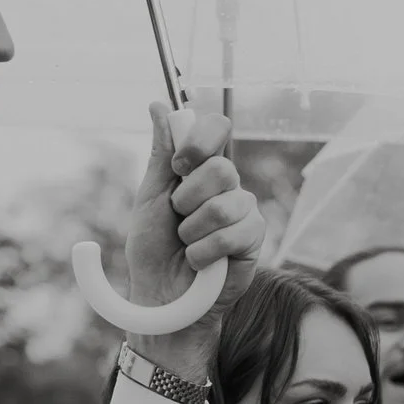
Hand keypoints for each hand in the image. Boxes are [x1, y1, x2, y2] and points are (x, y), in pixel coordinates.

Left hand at [123, 99, 266, 372]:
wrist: (162, 297)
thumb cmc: (153, 251)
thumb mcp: (150, 198)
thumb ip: (161, 154)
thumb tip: (159, 105)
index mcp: (198, 170)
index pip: (215, 129)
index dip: (200, 140)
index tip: (179, 165)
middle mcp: (225, 186)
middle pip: (221, 167)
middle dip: (188, 197)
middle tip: (178, 217)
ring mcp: (243, 213)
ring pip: (227, 203)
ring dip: (194, 230)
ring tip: (188, 245)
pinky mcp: (254, 241)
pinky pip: (235, 233)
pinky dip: (207, 251)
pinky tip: (201, 263)